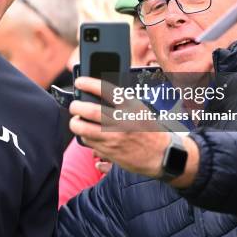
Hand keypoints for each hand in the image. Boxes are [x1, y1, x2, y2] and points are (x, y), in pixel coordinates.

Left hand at [69, 76, 198, 186]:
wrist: (162, 154)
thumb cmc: (148, 127)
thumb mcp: (139, 108)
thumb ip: (120, 100)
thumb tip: (95, 92)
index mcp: (131, 106)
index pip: (105, 89)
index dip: (89, 84)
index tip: (79, 82)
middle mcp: (122, 120)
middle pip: (90, 111)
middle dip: (76, 107)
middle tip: (74, 106)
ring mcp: (115, 137)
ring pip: (85, 129)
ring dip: (76, 124)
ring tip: (77, 121)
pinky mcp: (111, 152)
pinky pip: (89, 143)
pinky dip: (84, 136)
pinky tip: (87, 133)